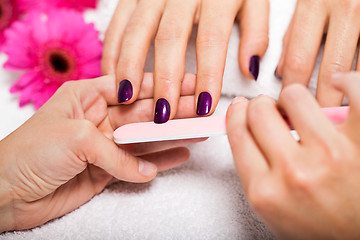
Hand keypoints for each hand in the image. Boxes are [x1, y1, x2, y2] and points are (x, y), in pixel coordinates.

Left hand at [0, 73, 201, 231]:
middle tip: (203, 110)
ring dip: (173, 136)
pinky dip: (159, 161)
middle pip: (144, 113)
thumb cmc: (29, 154)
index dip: (162, 86)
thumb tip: (144, 169)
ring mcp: (104, 145)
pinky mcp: (106, 170)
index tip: (189, 85)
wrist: (6, 194)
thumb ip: (117, 153)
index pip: (132, 86)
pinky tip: (181, 154)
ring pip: (145, 139)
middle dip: (174, 111)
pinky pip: (139, 164)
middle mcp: (98, 118)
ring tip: (200, 131)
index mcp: (87, 96)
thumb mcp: (77, 138)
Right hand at [102, 0, 268, 122]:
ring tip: (128, 99)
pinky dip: (113, 48)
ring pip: (138, 30)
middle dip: (165, 80)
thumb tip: (251, 69)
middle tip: (163, 113)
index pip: (212, 40)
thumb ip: (256, 32)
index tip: (205, 107)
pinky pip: (119, 21)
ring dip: (131, 67)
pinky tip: (112, 74)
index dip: (208, 76)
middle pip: (170, 39)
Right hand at [226, 72, 359, 238]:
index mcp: (266, 192)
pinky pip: (354, 90)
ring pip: (294, 95)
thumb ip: (254, 171)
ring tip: (303, 108)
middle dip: (261, 105)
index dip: (237, 113)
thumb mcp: (273, 210)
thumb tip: (245, 126)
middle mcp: (294, 173)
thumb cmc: (322, 232)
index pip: (237, 133)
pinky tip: (338, 86)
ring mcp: (330, 155)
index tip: (242, 106)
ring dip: (295, 98)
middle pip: (259, 111)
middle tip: (271, 109)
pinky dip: (346, 81)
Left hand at [275, 0, 359, 106]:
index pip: (297, 60)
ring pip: (355, 72)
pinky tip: (353, 94)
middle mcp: (344, 8)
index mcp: (313, 4)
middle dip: (321, 102)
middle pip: (329, 73)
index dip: (290, 90)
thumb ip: (293, 34)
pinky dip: (359, 82)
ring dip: (345, 97)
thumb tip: (280, 71)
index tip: (287, 107)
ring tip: (336, 112)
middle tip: (315, 118)